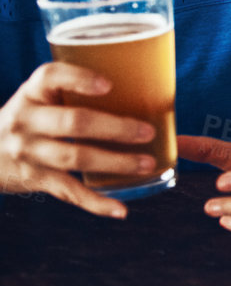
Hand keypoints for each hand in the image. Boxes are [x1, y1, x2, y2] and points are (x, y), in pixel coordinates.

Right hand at [0, 62, 156, 218]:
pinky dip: (95, 202)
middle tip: (148, 132)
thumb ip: (74, 90)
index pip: (50, 77)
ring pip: (75, 158)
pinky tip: (121, 209)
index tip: (109, 85)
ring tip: (147, 164)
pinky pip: (68, 191)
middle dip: (115, 128)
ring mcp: (29, 151)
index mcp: (33, 93)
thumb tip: (144, 88)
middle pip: (73, 123)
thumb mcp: (40, 97)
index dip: (79, 79)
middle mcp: (26, 120)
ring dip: (115, 163)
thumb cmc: (32, 116)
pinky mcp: (35, 178)